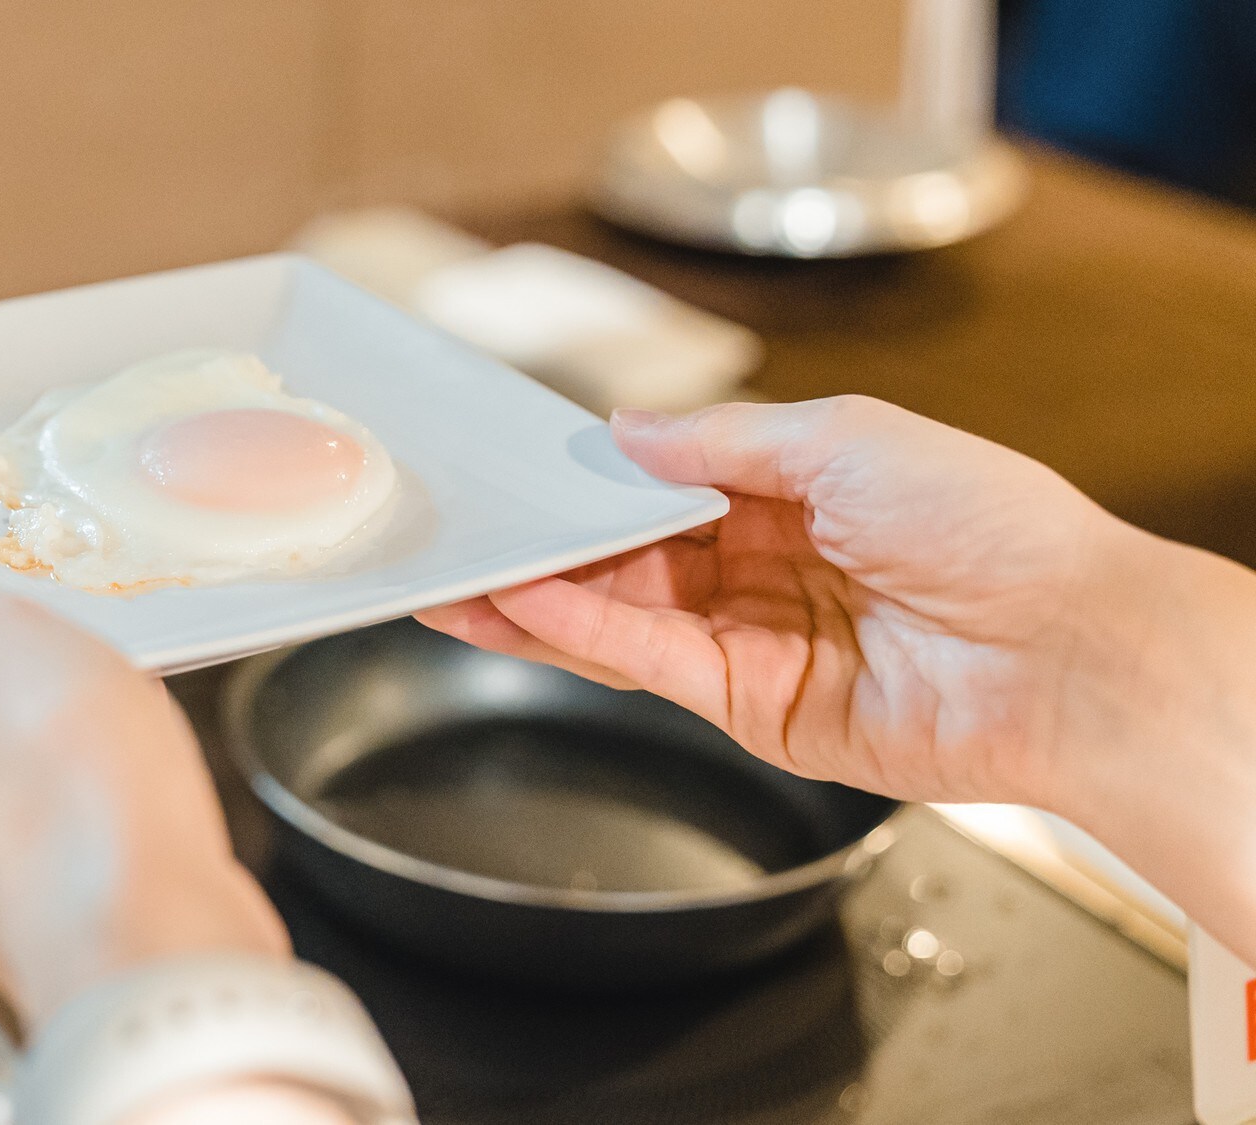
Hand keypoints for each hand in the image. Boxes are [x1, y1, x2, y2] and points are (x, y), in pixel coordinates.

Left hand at [0, 557, 287, 1026]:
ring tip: (112, 744)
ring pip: (8, 775)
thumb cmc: (62, 780)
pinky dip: (89, 809)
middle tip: (75, 683)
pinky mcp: (21, 919)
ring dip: (63, 750)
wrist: (143, 927)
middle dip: (21, 692)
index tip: (21, 628)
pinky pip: (53, 832)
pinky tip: (128, 798)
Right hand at [419, 396, 1255, 960]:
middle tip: (465, 532)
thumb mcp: (847, 438)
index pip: (670, 484)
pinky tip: (528, 604)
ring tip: (460, 580)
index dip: (597, 479)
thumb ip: (724, 440)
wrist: (1071, 651)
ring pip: (627, 619)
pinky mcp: (760, 711)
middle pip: (634, 557)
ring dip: (542, 599)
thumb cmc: (993, 528)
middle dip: (550, 545)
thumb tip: (627, 433)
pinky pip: (654, 665)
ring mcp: (762, 644)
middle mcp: (773, 571)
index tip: (523, 467)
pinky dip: (587, 633)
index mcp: (802, 495)